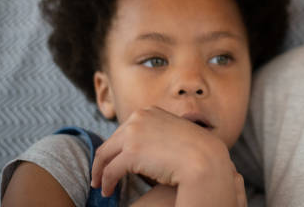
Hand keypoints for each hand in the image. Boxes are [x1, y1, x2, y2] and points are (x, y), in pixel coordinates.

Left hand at [91, 106, 245, 206]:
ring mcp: (133, 134)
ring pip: (105, 156)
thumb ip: (158, 133)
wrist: (204, 157)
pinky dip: (106, 182)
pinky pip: (111, 171)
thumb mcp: (174, 132)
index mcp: (149, 111)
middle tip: (100, 175)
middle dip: (103, 160)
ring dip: (100, 172)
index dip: (116, 147)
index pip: (124, 130)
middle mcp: (138, 118)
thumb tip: (146, 149)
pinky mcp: (131, 153)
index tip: (112, 160)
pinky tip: (108, 191)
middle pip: (111, 142)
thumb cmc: (195, 149)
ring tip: (100, 185)